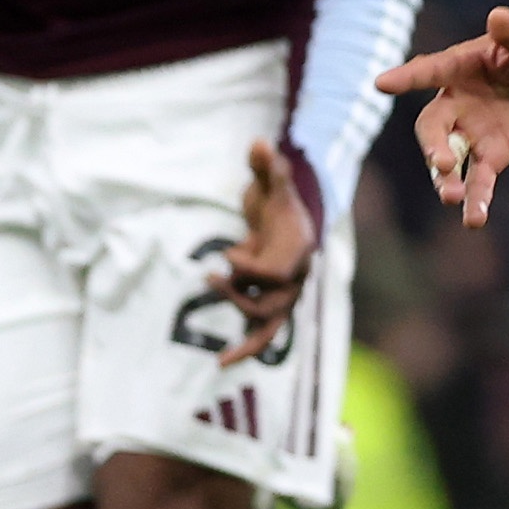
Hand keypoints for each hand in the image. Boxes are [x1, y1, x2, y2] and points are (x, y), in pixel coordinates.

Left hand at [215, 142, 317, 368]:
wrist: (291, 218)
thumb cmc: (279, 198)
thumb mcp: (273, 180)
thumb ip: (267, 165)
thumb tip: (259, 145)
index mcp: (299, 252)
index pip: (277, 273)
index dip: (251, 269)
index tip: (227, 256)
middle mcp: (296, 279)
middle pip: (271, 303)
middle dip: (238, 296)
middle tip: (209, 276)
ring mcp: (285, 296)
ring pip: (270, 329)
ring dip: (245, 339)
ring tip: (219, 357)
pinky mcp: (271, 304)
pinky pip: (262, 334)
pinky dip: (245, 350)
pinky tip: (222, 364)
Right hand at [379, 8, 508, 227]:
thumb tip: (499, 16)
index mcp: (459, 67)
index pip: (427, 71)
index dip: (406, 77)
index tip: (381, 83)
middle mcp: (457, 103)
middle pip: (433, 128)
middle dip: (433, 146)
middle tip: (443, 163)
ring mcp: (472, 132)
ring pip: (450, 160)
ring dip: (446, 181)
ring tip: (451, 199)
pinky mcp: (494, 155)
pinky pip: (481, 180)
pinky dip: (477, 200)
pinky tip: (475, 219)